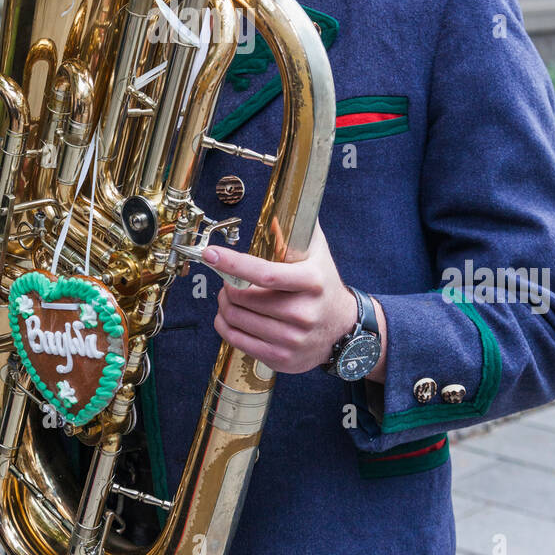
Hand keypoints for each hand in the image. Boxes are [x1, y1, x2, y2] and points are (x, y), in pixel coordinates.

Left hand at [203, 222, 382, 375]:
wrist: (343, 329)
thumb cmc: (323, 285)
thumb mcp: (318, 253)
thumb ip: (300, 226)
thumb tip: (285, 196)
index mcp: (312, 281)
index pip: (265, 274)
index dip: (232, 263)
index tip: (211, 254)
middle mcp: (303, 312)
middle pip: (243, 298)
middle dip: (226, 285)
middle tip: (226, 280)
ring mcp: (293, 339)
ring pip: (236, 319)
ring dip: (224, 305)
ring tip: (230, 297)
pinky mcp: (282, 358)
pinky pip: (237, 341)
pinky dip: (225, 325)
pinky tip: (230, 316)